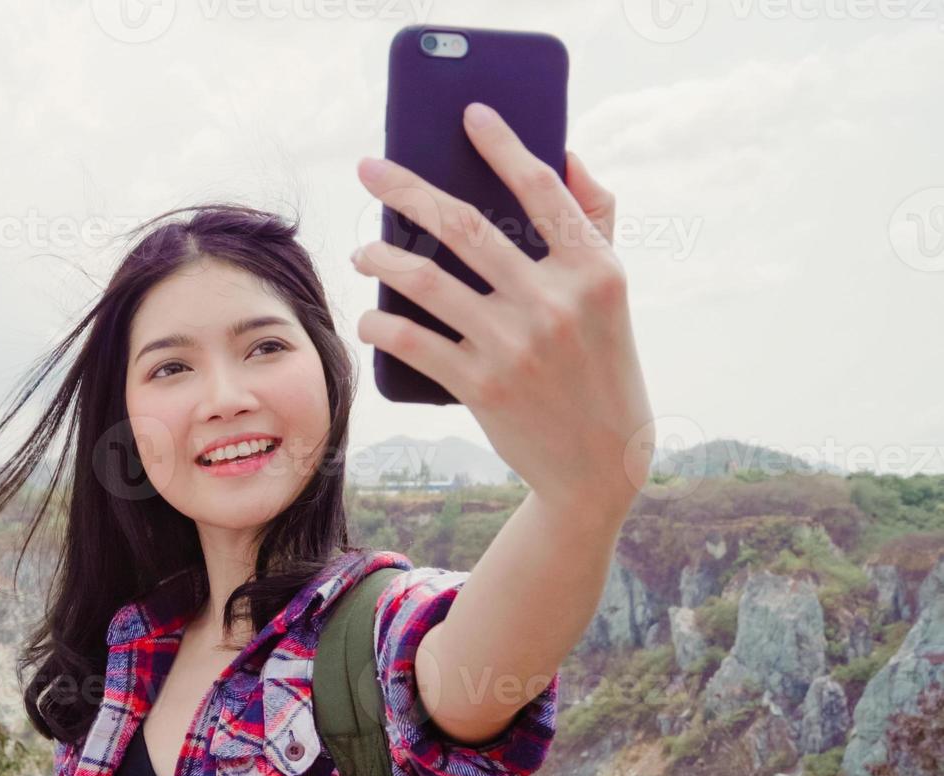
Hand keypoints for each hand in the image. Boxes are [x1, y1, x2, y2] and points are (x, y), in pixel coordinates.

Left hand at [351, 101, 653, 516]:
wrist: (600, 463)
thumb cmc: (600, 363)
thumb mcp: (612, 292)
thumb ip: (594, 221)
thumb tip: (565, 155)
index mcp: (594, 270)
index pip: (542, 190)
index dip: (504, 145)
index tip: (470, 113)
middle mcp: (555, 303)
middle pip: (464, 225)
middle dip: (405, 189)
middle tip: (368, 169)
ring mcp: (515, 345)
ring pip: (424, 281)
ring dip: (379, 259)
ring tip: (362, 252)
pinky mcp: (481, 387)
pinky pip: (411, 340)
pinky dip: (379, 325)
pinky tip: (368, 316)